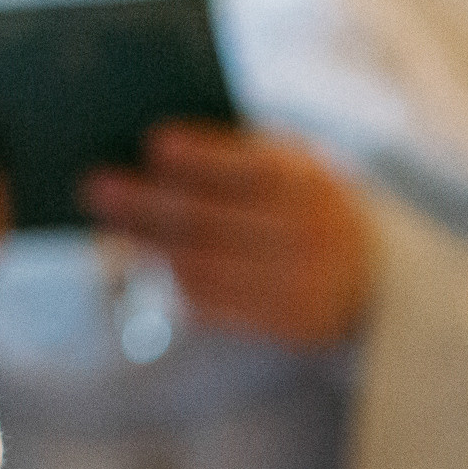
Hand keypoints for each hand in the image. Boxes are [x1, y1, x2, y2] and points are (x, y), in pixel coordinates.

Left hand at [82, 122, 372, 347]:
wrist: (372, 272)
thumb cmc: (302, 202)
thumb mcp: (290, 167)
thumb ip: (237, 153)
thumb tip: (151, 144)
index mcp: (312, 180)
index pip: (252, 166)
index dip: (203, 156)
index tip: (153, 142)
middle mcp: (313, 233)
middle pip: (215, 220)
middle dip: (149, 204)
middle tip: (95, 187)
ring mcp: (305, 284)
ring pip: (208, 267)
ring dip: (150, 248)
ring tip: (111, 230)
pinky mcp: (291, 325)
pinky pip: (219, 308)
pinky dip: (176, 285)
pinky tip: (147, 265)